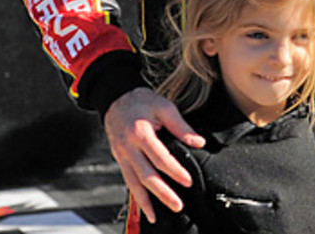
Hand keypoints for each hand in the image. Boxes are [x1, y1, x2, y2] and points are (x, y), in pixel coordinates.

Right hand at [104, 87, 204, 222]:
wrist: (115, 99)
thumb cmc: (141, 101)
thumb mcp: (164, 107)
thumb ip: (181, 127)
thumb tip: (199, 142)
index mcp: (140, 133)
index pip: (160, 157)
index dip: (174, 171)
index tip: (188, 181)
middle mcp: (128, 148)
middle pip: (146, 175)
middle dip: (162, 193)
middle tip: (177, 205)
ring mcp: (121, 156)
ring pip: (133, 183)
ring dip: (146, 201)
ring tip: (156, 216)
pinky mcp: (119, 159)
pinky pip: (127, 180)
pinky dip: (135, 195)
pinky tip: (144, 207)